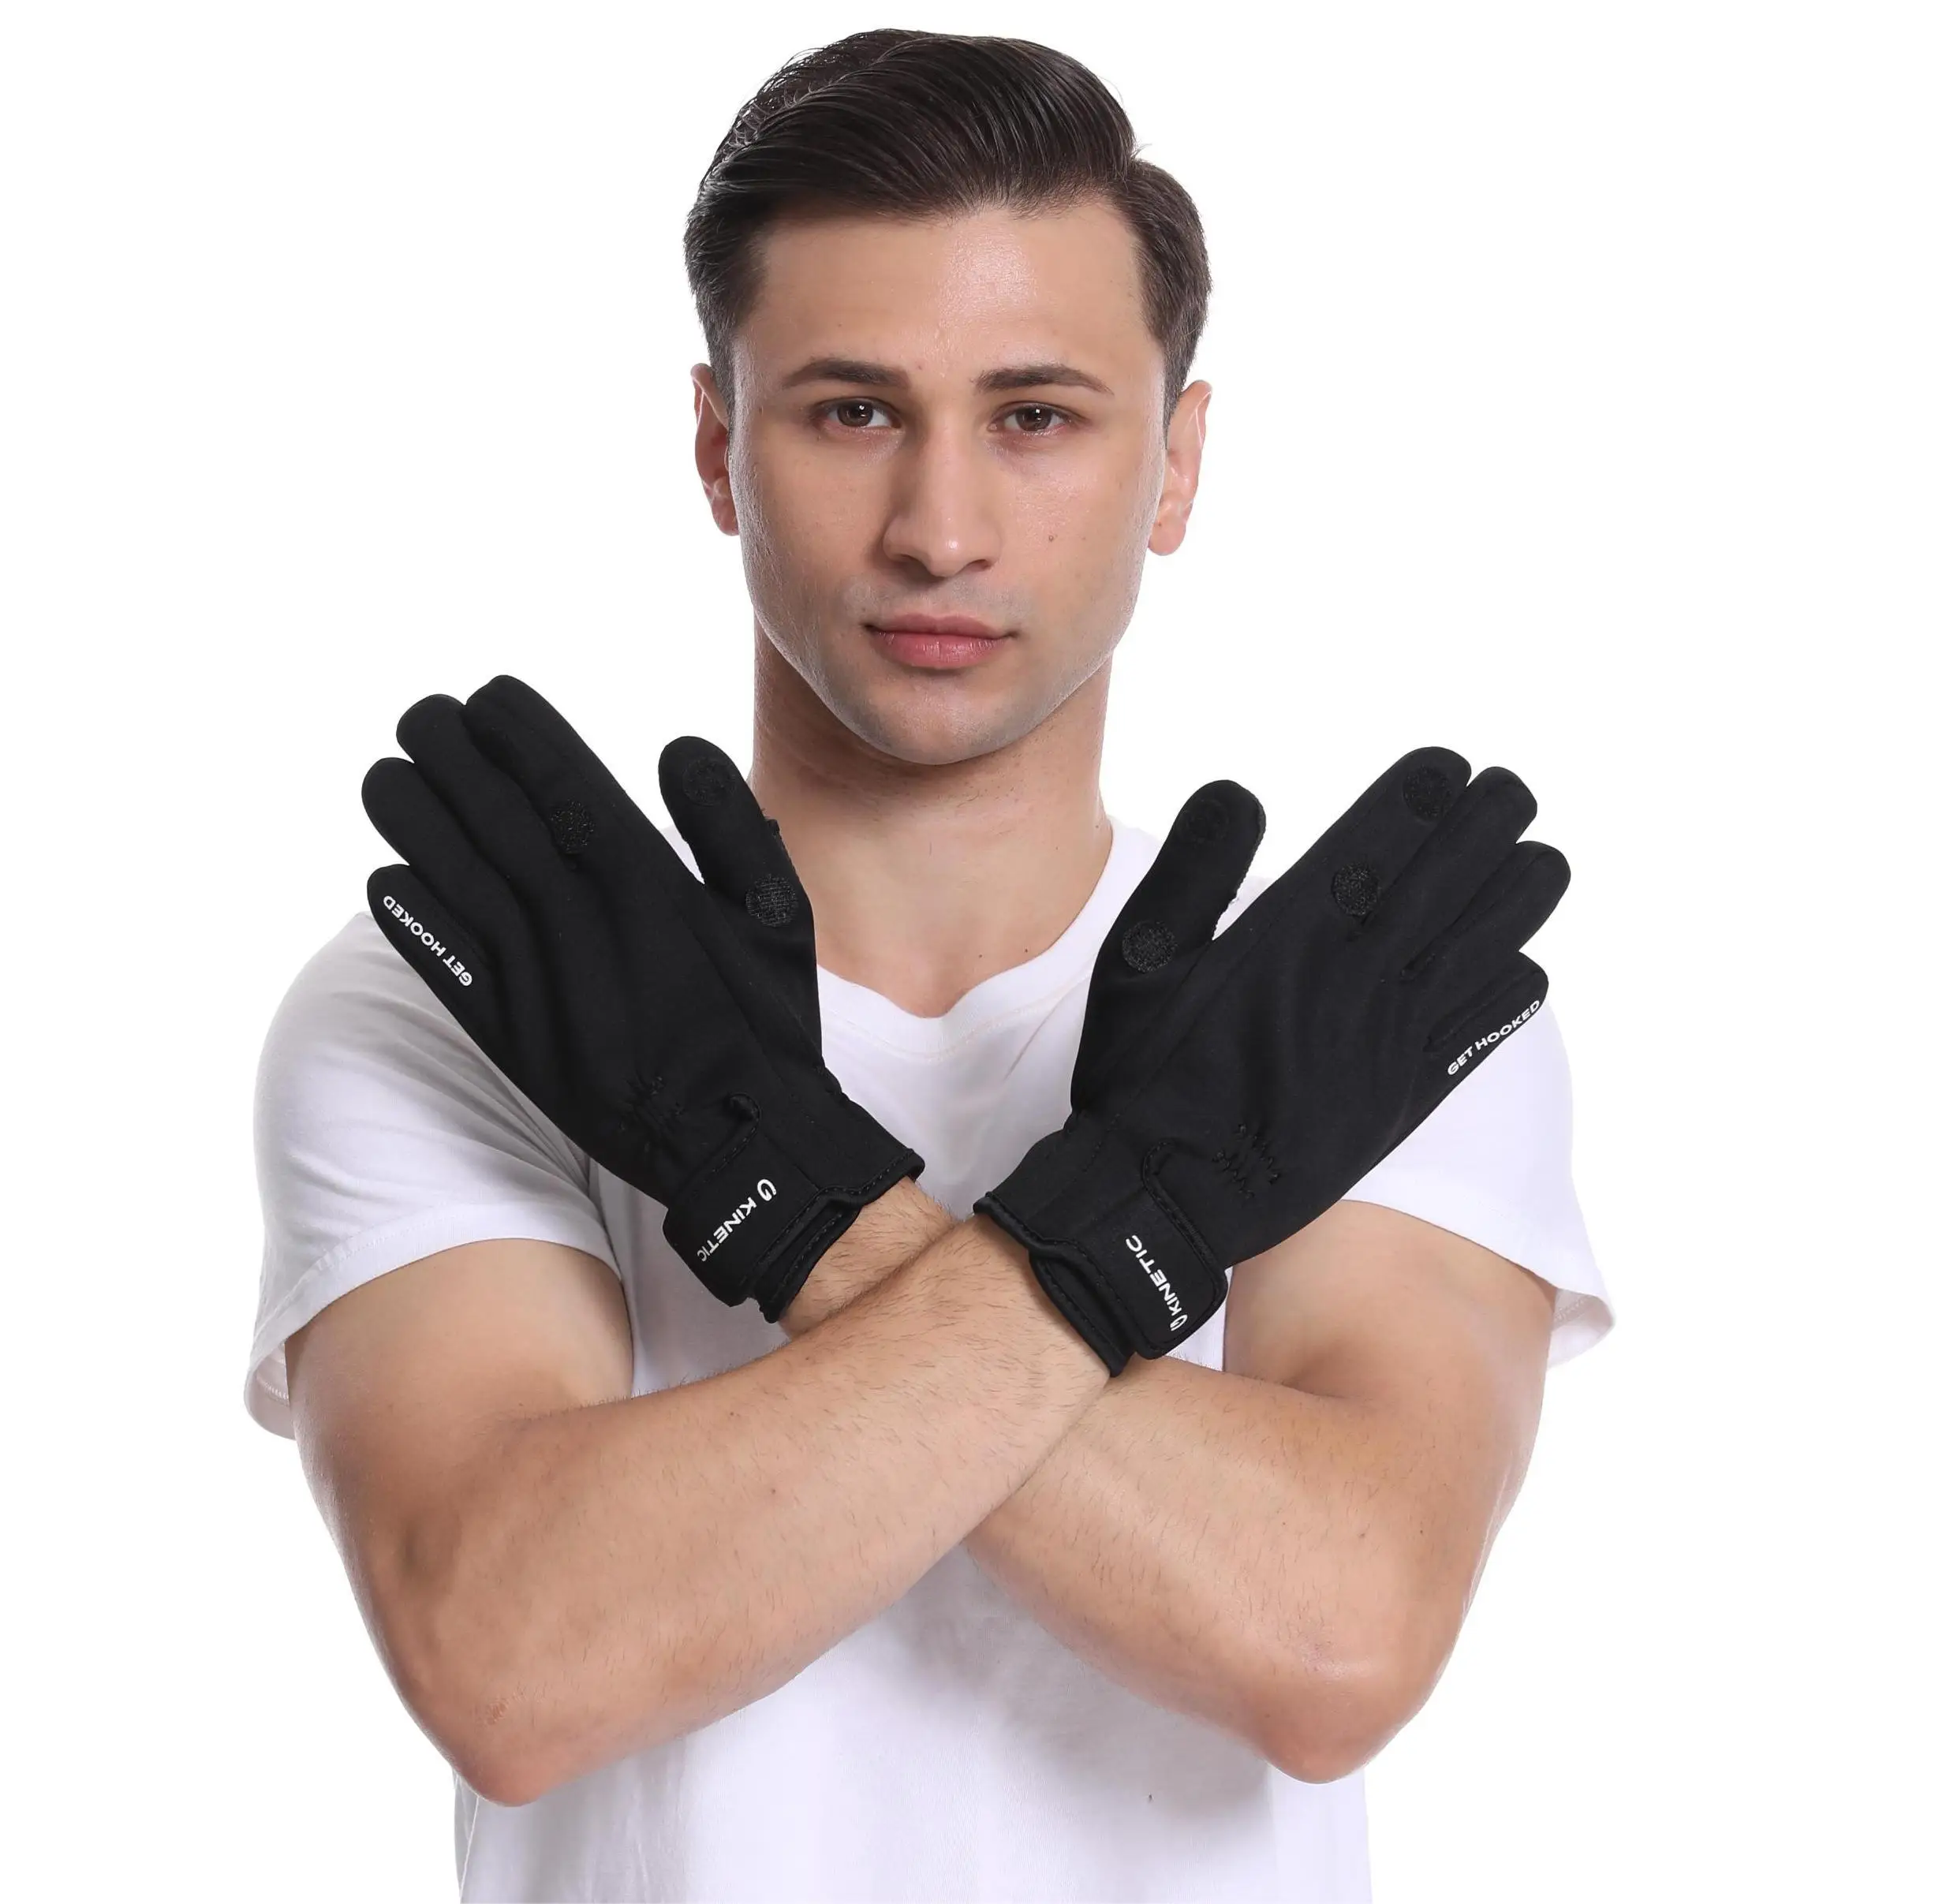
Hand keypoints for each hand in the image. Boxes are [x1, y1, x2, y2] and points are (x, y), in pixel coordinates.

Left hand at [360, 675, 922, 1321]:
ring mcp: (542, 987)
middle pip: (499, 820)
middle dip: (453, 758)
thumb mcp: (781, 915)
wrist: (748, 1148)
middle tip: (421, 716)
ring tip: (387, 776)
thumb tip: (674, 748)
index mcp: (649, 884)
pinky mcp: (515, 1043)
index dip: (516, 734)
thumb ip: (730, 824)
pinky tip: (384, 880)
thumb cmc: (767, 1023)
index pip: (563, 782)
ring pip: (460, 883)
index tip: (486, 699)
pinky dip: (414, 924)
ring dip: (417, 824)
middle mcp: (584, 927)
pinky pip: (450, 971)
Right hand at [974, 749, 1567, 1372]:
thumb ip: (1192, 867)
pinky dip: (1507, 997)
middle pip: (1443, 883)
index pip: (1377, 842)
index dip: (1422, 797)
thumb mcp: (1137, 959)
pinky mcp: (1403, 1097)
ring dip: (1517, 899)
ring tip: (1544, 860)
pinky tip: (1525, 967)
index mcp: (1291, 933)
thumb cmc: (1143, 1076)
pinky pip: (1474, 1036)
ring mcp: (1387, 1039)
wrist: (1166, 1200)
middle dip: (1486, 827)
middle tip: (1512, 790)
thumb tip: (1240, 793)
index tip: (1449, 766)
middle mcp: (1353, 978)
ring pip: (1477, 951)